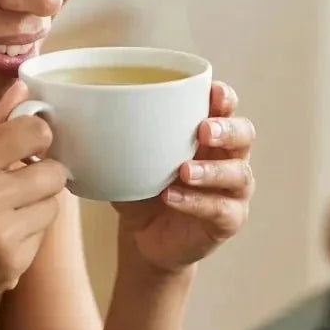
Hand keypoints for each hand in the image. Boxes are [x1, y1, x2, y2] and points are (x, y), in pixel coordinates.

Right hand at [0, 82, 67, 328]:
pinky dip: (24, 236)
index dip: (36, 135)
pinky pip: (40, 238)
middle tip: (17, 181)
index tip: (26, 143)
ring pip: (52, 206)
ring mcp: (3, 235)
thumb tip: (22, 89)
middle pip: (55, 171)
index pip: (36, 132)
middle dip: (41, 173)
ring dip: (33, 206)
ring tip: (0, 213)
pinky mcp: (13, 265)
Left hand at [113, 81, 254, 273]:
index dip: (224, 97)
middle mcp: (229, 158)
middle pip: (244, 135)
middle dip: (226, 129)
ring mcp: (233, 190)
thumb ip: (119, 141)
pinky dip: (196, 202)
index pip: (227, 108)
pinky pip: (220, 209)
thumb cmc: (143, 189)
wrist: (146, 238)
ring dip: (211, 170)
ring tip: (184, 170)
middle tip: (202, 130)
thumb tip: (84, 115)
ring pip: (238, 174)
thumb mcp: (129, 162)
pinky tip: (171, 197)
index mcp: (209, 135)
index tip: (211, 90)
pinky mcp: (229, 220)